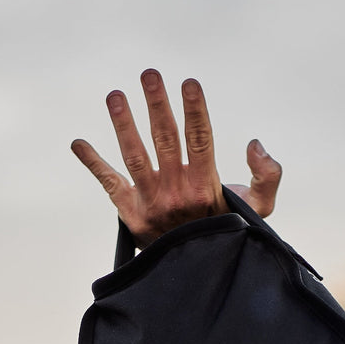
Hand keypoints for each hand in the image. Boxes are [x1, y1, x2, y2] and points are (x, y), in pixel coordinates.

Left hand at [71, 69, 281, 247]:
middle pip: (164, 140)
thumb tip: (255, 144)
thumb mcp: (258, 208)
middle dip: (157, 105)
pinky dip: (93, 163)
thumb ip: (267, 176)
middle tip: (150, 74)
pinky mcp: (129, 212)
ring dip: (123, 125)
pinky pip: (109, 183)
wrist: (197, 269)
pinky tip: (77, 143)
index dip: (195, 111)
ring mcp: (150, 202)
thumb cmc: (226, 228)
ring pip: (134, 156)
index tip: (190, 84)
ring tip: (115, 96)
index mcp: (205, 187)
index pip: (200, 141)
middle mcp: (176, 193)